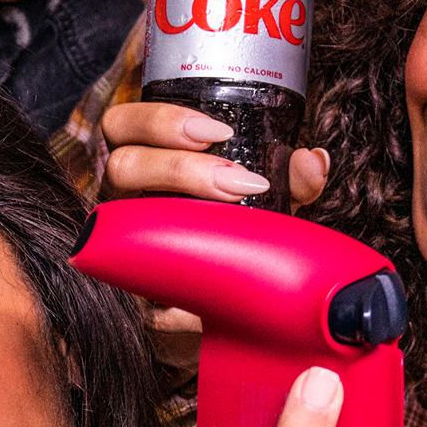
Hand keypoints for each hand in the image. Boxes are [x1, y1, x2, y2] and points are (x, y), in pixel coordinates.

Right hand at [100, 101, 329, 370]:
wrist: (228, 306)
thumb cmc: (234, 233)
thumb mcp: (264, 200)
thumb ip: (289, 178)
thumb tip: (312, 161)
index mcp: (144, 158)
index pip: (124, 124)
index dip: (161, 121)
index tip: (220, 133)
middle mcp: (121, 195)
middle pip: (121, 165)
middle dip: (178, 168)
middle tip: (235, 180)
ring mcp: (117, 240)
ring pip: (114, 218)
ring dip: (174, 221)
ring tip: (227, 222)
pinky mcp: (127, 293)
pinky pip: (135, 293)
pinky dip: (171, 297)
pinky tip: (206, 297)